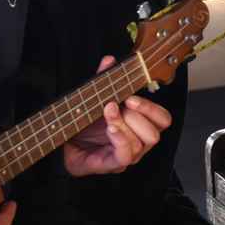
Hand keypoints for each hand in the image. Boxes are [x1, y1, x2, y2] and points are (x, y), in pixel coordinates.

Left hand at [62, 55, 172, 176]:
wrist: (61, 140)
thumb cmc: (82, 122)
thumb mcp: (95, 96)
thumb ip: (104, 79)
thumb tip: (109, 60)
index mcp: (140, 127)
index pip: (163, 120)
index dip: (152, 109)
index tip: (131, 98)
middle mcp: (137, 144)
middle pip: (154, 134)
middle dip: (136, 116)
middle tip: (115, 105)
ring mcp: (126, 156)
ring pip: (141, 143)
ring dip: (123, 124)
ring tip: (107, 114)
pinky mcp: (111, 164)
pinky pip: (126, 155)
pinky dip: (120, 139)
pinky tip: (110, 128)